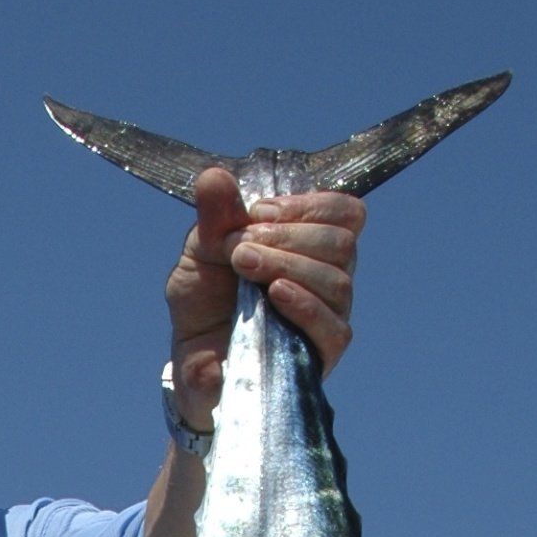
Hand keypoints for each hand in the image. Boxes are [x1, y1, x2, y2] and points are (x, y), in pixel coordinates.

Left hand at [164, 169, 363, 428]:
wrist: (191, 361)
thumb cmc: (203, 302)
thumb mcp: (201, 251)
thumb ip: (214, 215)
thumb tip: (214, 176)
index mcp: (311, 244)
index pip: (346, 213)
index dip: (309, 205)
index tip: (257, 213)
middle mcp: (329, 277)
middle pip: (342, 243)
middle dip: (288, 237)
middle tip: (240, 249)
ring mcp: (329, 316)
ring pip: (337, 280)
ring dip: (287, 265)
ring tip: (244, 267)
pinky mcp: (322, 355)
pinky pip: (333, 326)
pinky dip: (304, 304)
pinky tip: (275, 294)